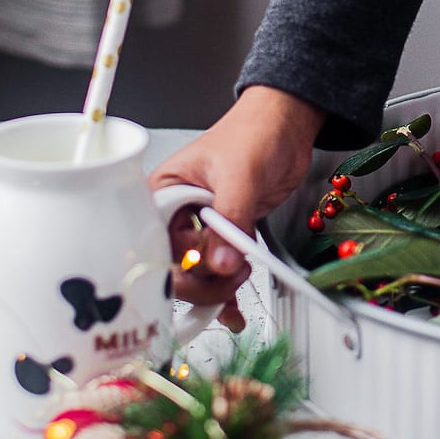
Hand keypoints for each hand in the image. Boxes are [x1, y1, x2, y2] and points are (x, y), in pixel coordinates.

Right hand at [149, 86, 324, 331]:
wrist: (286, 128)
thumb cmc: (253, 133)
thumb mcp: (239, 174)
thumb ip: (230, 218)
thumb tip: (222, 262)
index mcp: (163, 193)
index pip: (153, 242)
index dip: (173, 263)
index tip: (198, 270)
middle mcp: (176, 215)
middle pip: (173, 268)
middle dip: (201, 279)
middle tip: (230, 273)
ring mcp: (201, 229)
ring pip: (196, 276)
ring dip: (218, 288)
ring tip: (241, 274)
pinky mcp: (225, 238)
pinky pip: (219, 274)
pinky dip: (226, 293)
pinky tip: (234, 310)